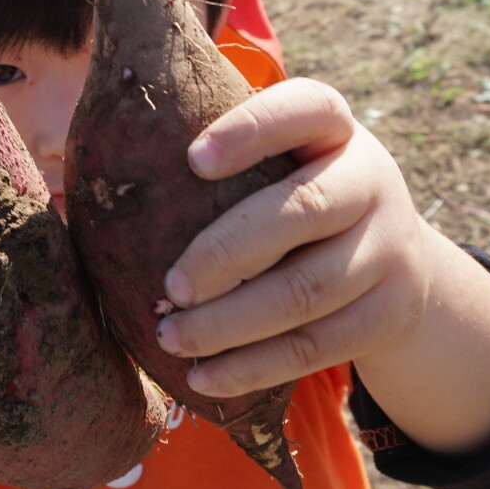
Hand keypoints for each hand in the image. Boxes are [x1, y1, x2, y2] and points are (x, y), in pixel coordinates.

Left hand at [156, 80, 431, 397]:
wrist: (399, 265)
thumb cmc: (294, 201)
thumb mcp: (282, 163)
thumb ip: (218, 159)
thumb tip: (90, 170)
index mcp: (335, 128)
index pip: (305, 109)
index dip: (251, 131)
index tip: (191, 159)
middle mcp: (372, 180)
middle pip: (302, 212)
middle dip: (225, 253)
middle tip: (168, 288)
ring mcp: (389, 249)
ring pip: (307, 291)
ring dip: (231, 323)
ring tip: (172, 338)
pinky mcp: (389, 313)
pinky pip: (317, 348)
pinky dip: (255, 367)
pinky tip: (205, 378)